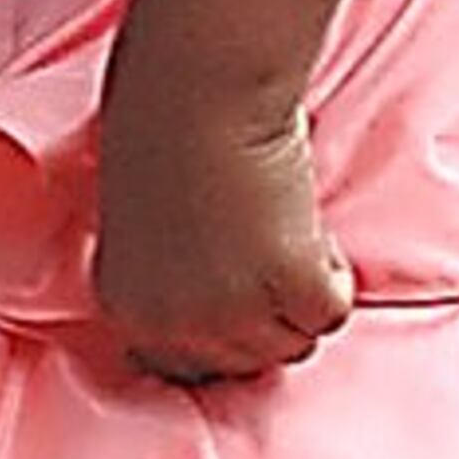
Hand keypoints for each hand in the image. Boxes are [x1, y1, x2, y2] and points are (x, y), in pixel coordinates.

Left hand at [91, 4, 351, 386]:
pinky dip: (333, 274)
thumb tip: (208, 293)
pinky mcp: (292, 286)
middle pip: (245, 362)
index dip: (220, 331)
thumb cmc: (161, 129)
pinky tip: (306, 227)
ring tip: (282, 229)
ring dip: (300, 295)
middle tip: (266, 252)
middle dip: (264, 316)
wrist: (198, 91)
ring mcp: (234, 313)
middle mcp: (174, 326)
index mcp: (125, 310)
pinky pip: (331, 311)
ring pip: (294, 343)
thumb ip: (163, 275)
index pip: (182, 367)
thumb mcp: (137, 226)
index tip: (239, 293)